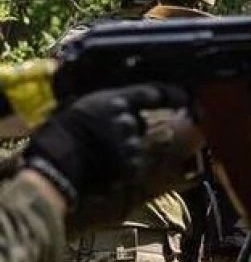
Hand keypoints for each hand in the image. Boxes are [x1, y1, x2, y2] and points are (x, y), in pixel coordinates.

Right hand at [24, 84, 190, 206]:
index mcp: (113, 101)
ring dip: (126, 150)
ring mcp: (131, 145)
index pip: (154, 92)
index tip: (186, 98)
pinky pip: (135, 165)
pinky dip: (124, 168)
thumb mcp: (80, 106)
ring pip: (138, 145)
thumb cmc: (58, 134)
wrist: (52, 167)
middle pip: (144, 123)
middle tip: (108, 138)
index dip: (174, 94)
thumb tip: (129, 104)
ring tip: (98, 155)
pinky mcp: (131, 167)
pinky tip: (104, 168)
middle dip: (133, 130)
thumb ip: (109, 103)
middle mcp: (127, 121)